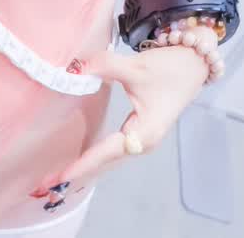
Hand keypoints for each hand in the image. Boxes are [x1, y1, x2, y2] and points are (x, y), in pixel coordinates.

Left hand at [27, 24, 217, 204]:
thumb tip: (74, 69)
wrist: (195, 62)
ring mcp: (144, 138)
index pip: (105, 152)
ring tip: (59, 175)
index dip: (82, 164)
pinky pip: (114, 149)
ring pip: (110, 157)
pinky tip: (82, 158)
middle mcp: (144, 141)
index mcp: (144, 133)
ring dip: (87, 165)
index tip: (60, 176)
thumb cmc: (171, 67)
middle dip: (79, 171)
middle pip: (106, 161)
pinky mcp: (142, 130)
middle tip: (48, 182)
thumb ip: (104, 67)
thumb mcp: (136, 67)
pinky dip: (97, 155)